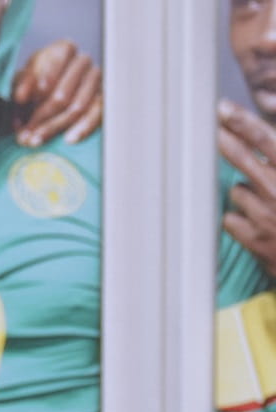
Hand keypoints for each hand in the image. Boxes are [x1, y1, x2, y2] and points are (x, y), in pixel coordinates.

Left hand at [11, 39, 101, 147]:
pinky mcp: (102, 98)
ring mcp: (95, 81)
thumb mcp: (22, 79)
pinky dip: (82, 128)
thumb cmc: (33, 82)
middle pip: (63, 92)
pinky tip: (69, 139)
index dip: (43, 79)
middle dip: (41, 115)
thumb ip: (21, 85)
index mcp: (64, 49)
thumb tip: (21, 97)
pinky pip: (97, 114)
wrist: (45, 91)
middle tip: (24, 133)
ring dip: (54, 126)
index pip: (58, 60)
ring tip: (36, 140)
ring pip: (78, 106)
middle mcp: (83, 62)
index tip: (23, 98)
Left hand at [221, 100, 275, 277]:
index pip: (267, 139)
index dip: (243, 122)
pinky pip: (230, 218)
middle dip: (223, 139)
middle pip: (243, 158)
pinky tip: (258, 224)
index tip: (222, 107)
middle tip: (206, 124)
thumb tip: (261, 122)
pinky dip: (239, 219)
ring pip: (237, 190)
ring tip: (268, 204)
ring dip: (245, 192)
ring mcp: (266, 216)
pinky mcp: (254, 240)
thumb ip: (274, 153)